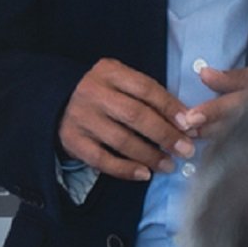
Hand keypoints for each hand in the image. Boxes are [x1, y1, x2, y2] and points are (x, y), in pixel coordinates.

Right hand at [58, 58, 195, 181]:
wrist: (56, 100)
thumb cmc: (101, 93)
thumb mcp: (120, 82)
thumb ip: (149, 97)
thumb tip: (186, 122)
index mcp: (108, 72)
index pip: (145, 89)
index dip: (171, 108)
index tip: (190, 125)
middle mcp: (92, 93)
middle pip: (135, 115)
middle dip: (165, 134)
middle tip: (186, 149)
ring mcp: (80, 117)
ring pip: (121, 140)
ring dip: (150, 155)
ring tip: (169, 165)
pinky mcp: (72, 140)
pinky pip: (102, 159)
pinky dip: (125, 169)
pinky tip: (144, 174)